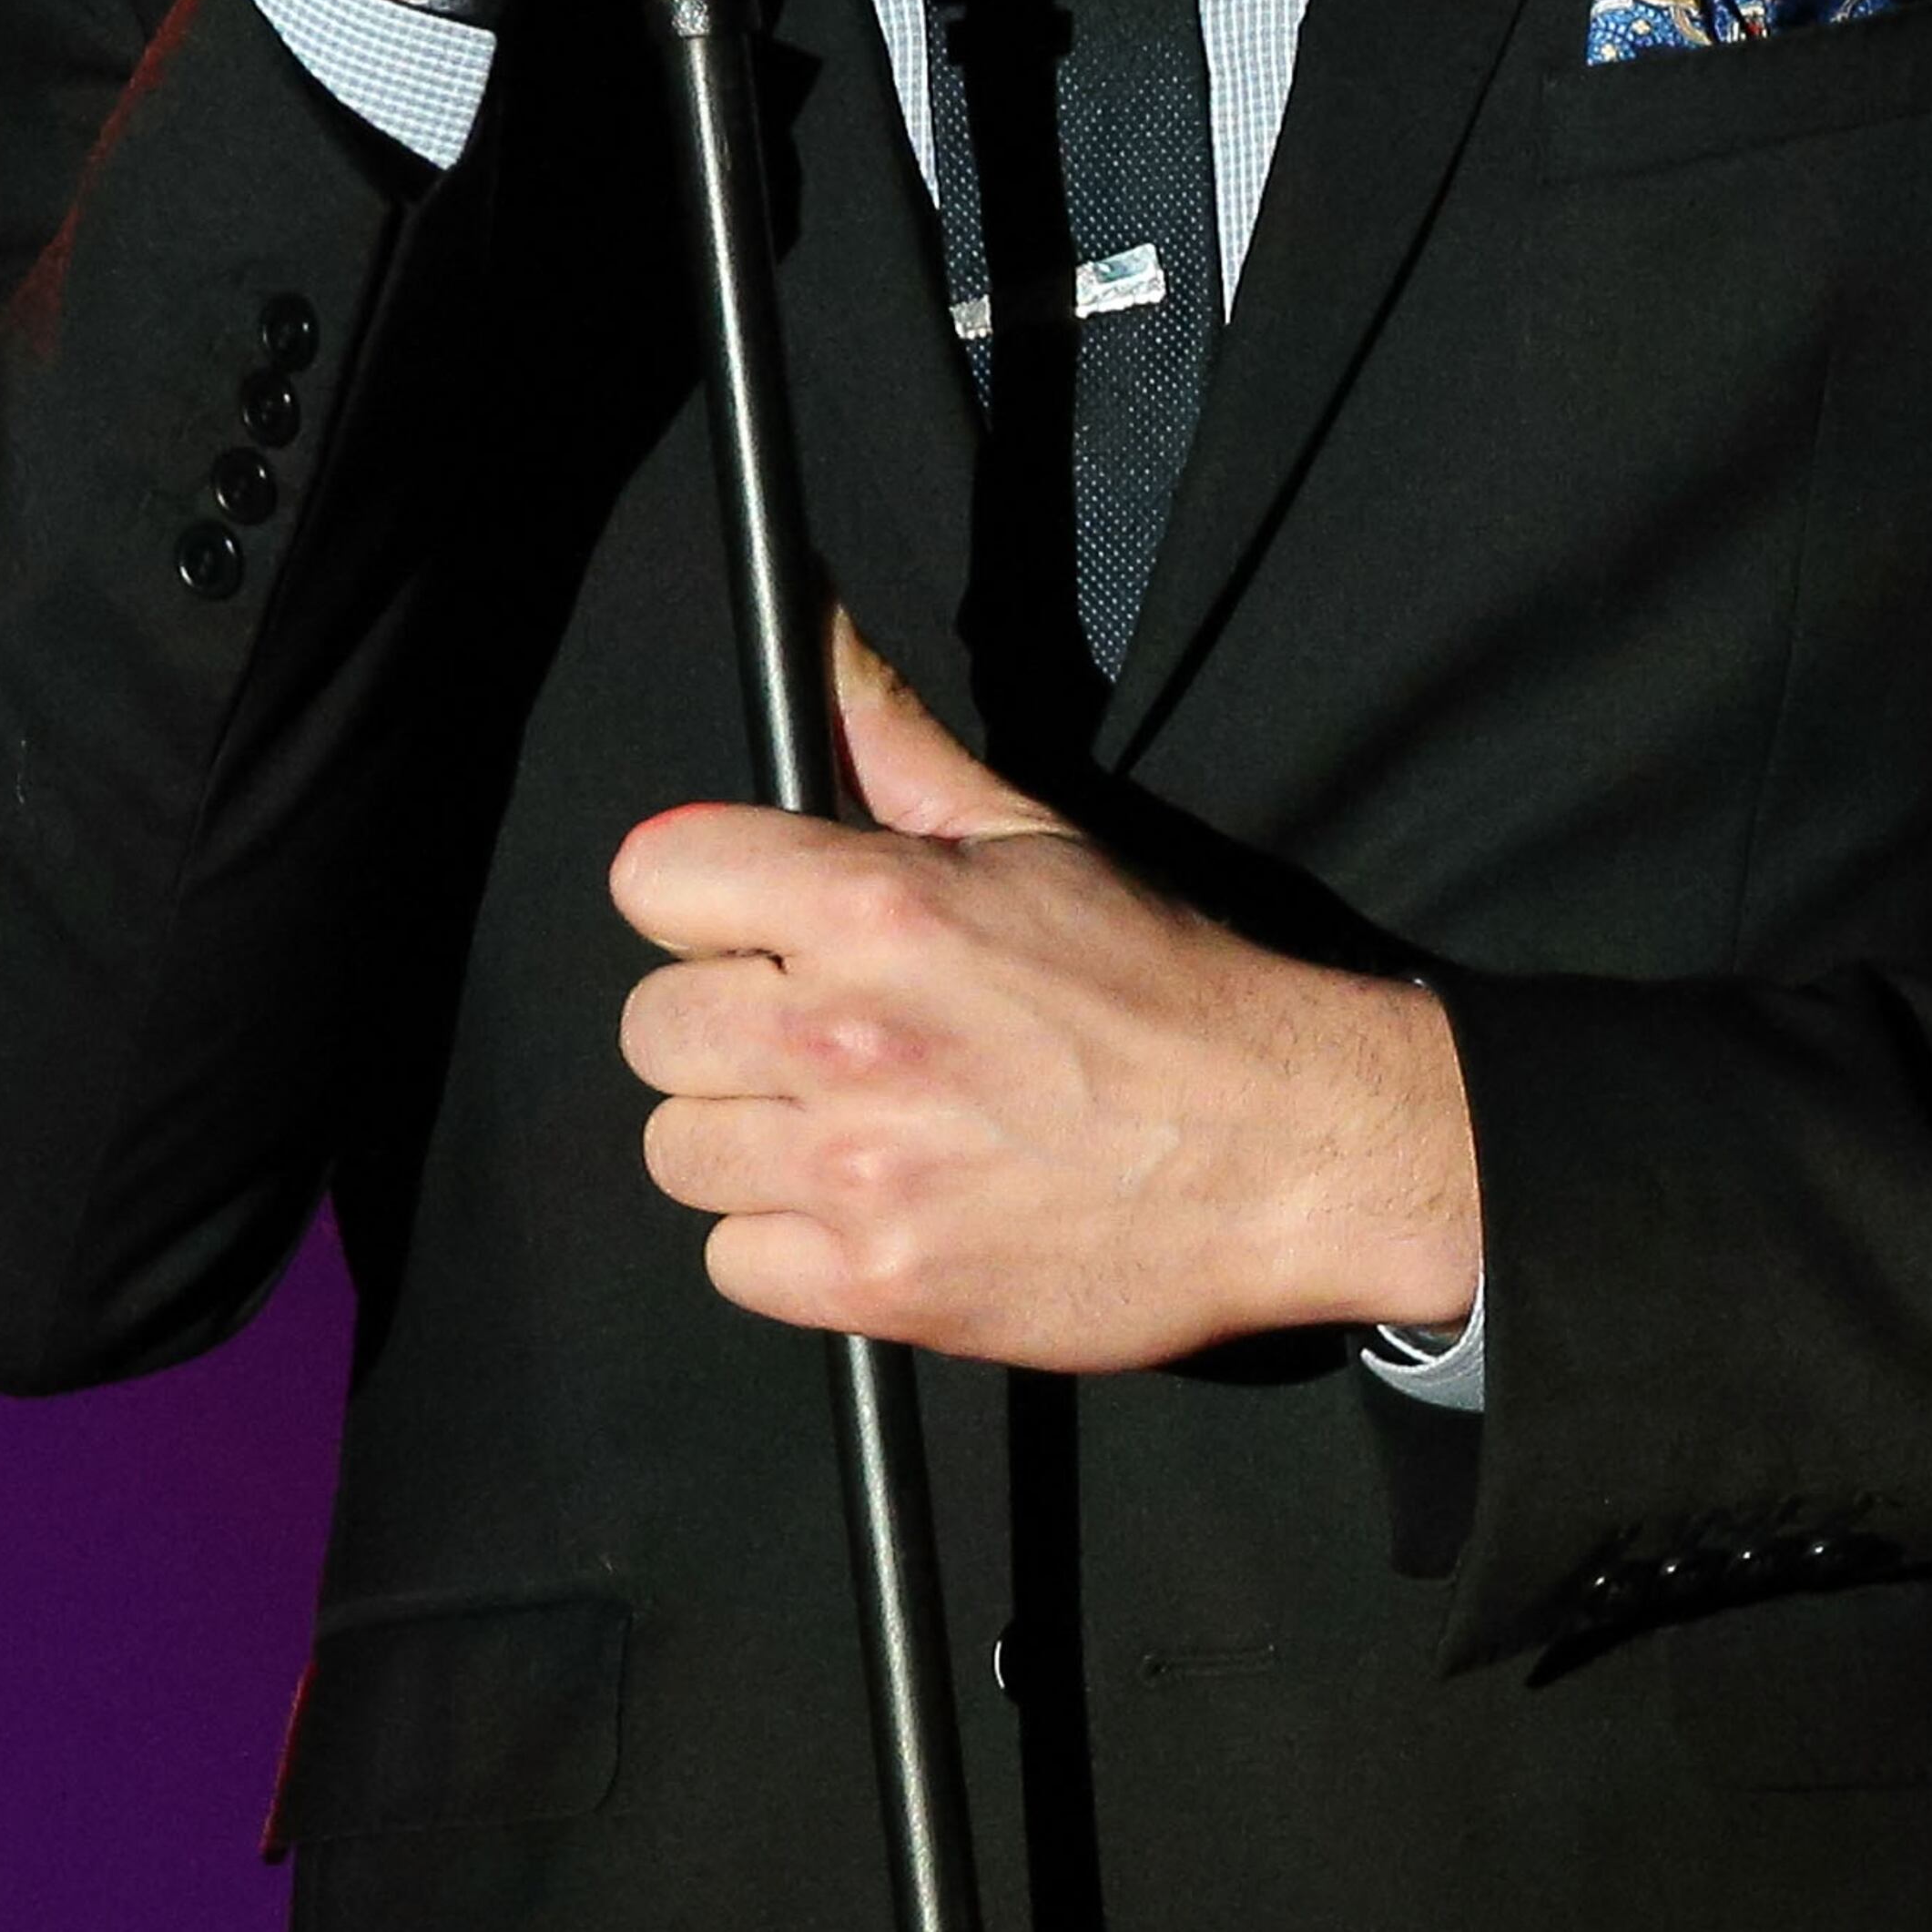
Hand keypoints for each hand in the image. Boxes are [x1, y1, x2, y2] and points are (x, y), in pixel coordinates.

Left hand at [611, 620, 1480, 1368]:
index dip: (696, 895)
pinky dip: (784, 1243)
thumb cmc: (1161, 990)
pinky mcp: (877, 1287)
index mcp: (875, 908)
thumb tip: (824, 645)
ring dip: (745, 1138)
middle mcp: (844, 1037)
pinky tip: (868, 1204)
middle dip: (720, 1022)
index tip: (740, 921)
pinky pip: (734, 1261)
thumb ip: (897, 744)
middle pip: (651, 1026)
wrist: (1280, 1147)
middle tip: (808, 1032)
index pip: (655, 878)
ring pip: (678, 1149)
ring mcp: (855, 1172)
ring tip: (843, 1122)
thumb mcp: (1032, 837)